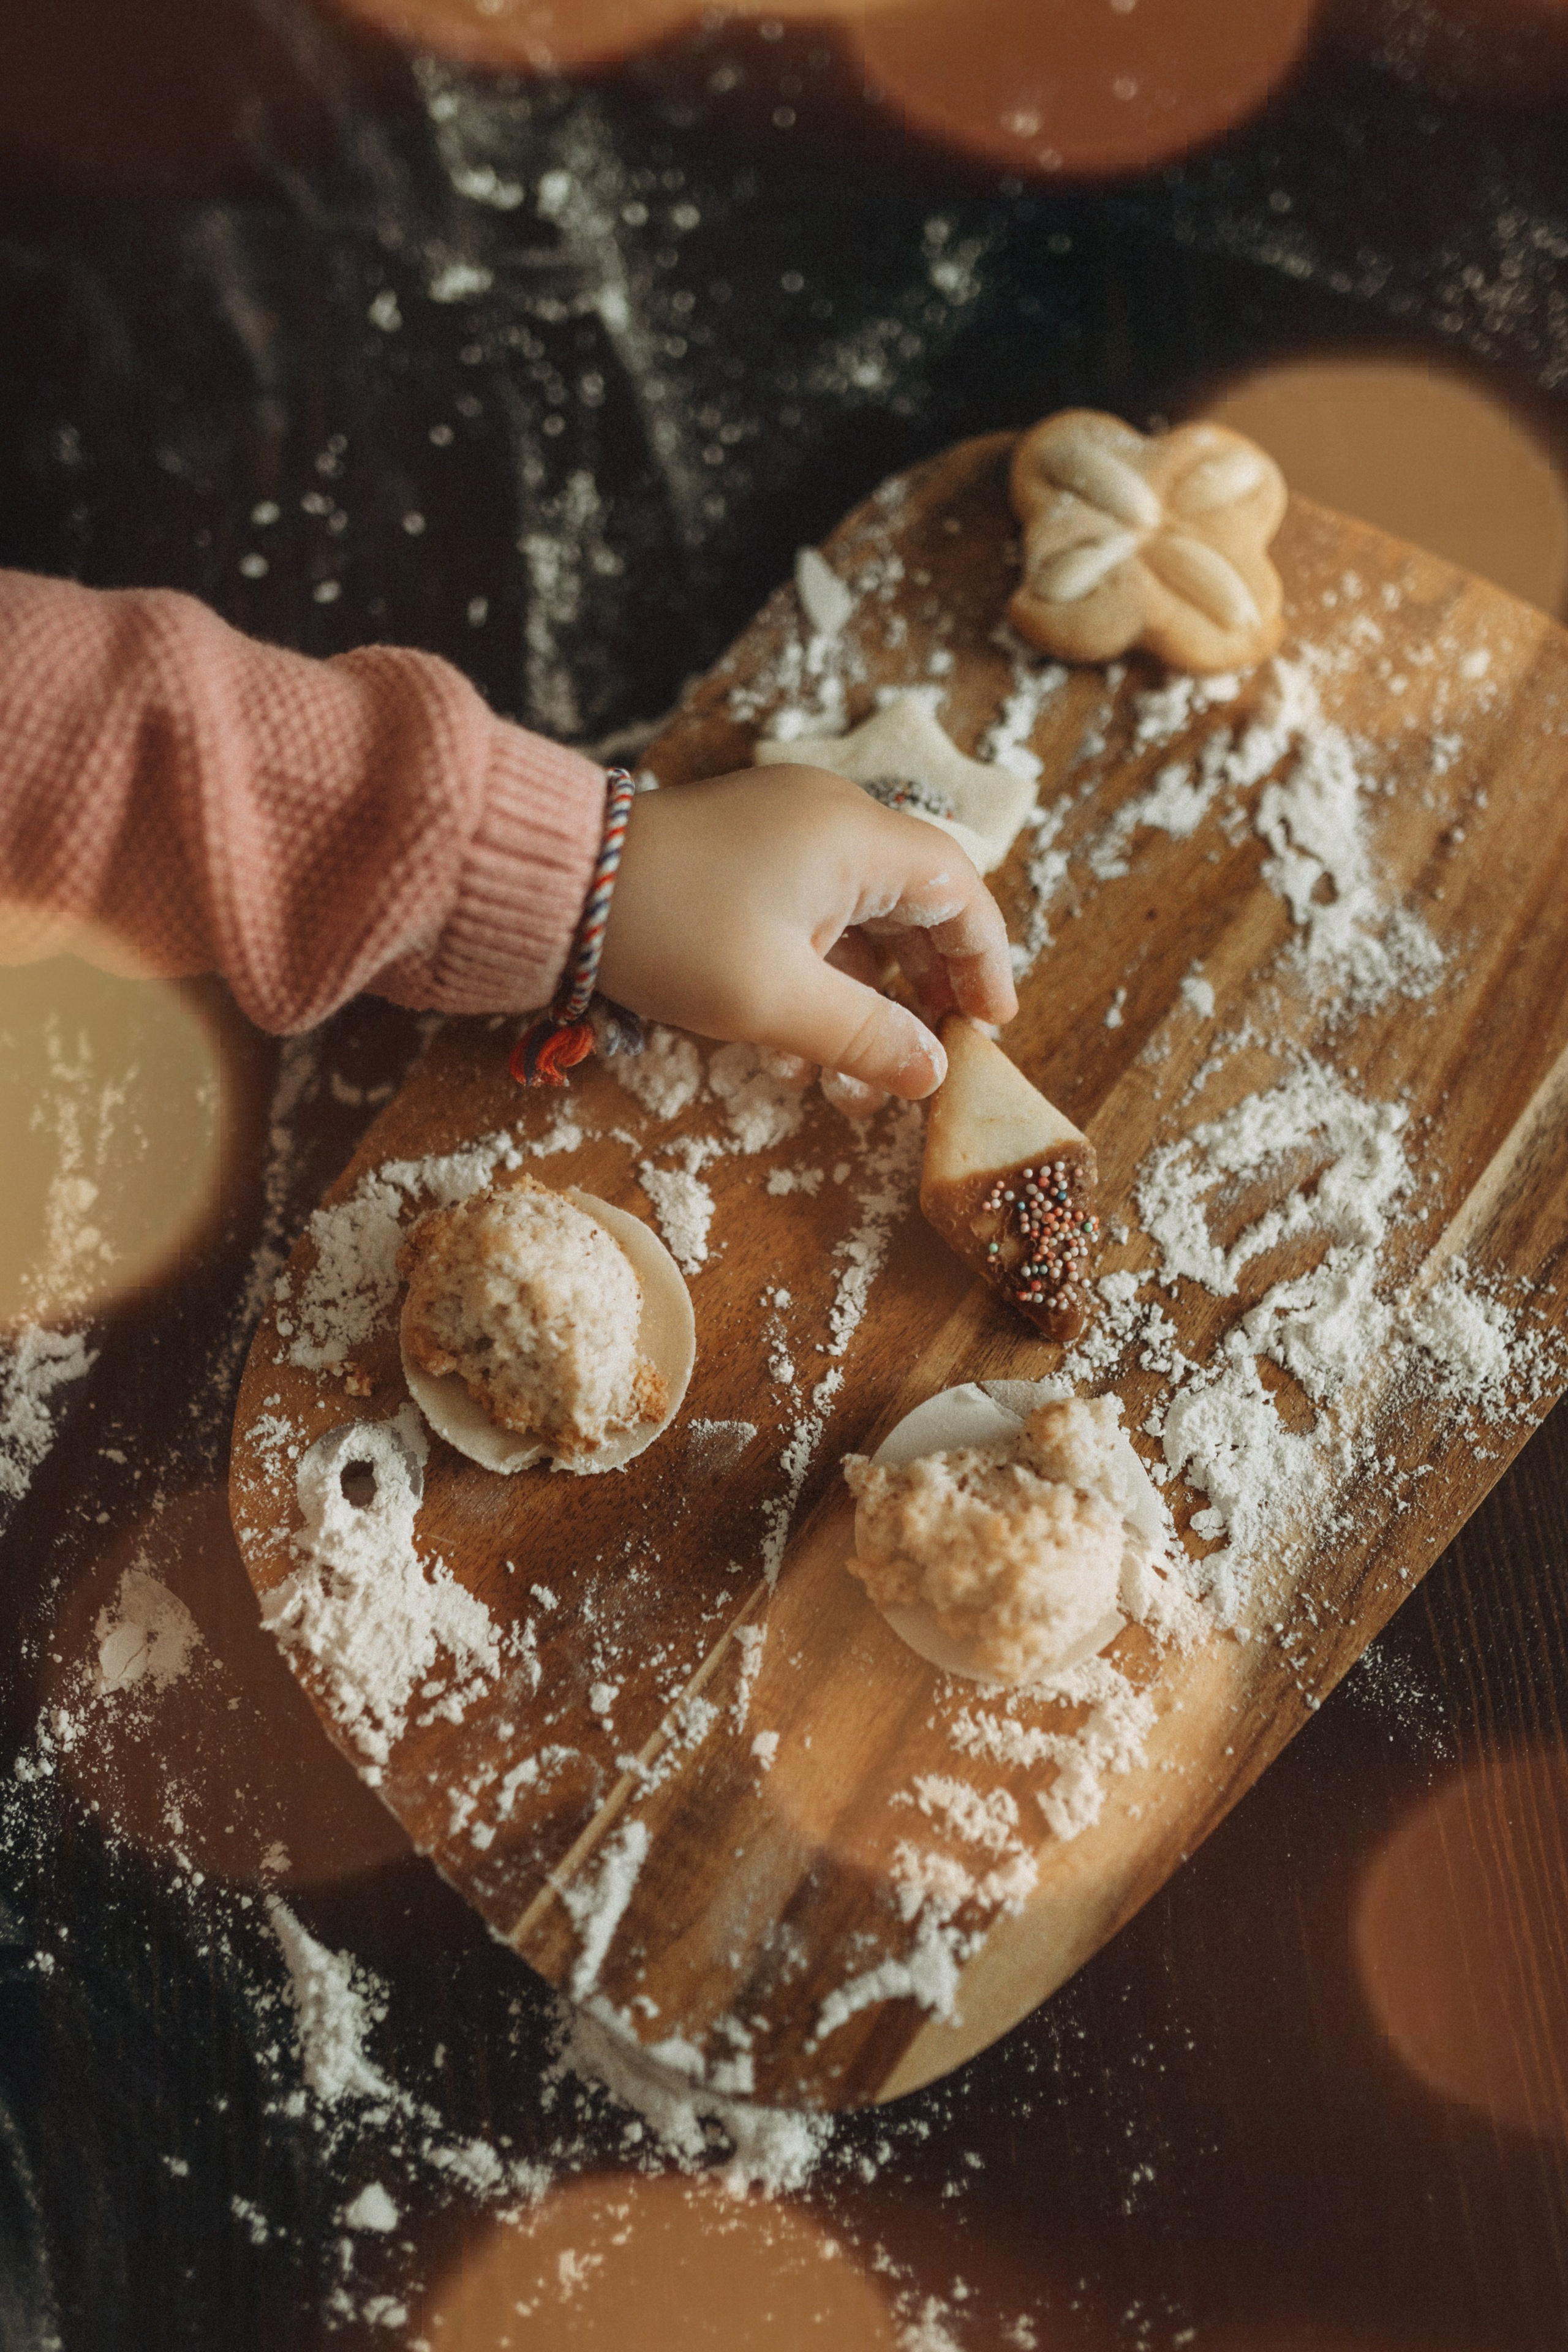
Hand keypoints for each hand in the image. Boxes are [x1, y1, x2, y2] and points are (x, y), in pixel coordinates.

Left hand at [596, 766, 1017, 1098]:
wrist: (555, 883)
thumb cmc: (670, 930)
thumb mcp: (775, 1001)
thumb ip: (865, 1038)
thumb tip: (933, 1074)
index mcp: (855, 836)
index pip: (958, 890)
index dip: (984, 960)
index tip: (990, 1025)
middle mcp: (830, 822)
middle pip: (914, 906)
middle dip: (925, 991)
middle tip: (932, 1060)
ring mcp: (784, 836)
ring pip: (857, 923)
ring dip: (864, 1002)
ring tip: (855, 1084)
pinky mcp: (745, 859)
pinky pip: (808, 920)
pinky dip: (816, 982)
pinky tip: (799, 1055)